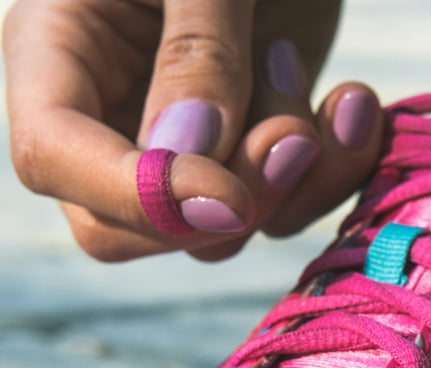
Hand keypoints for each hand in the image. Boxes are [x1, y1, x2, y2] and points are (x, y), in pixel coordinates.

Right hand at [3, 0, 383, 261]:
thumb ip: (196, 52)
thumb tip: (188, 158)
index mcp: (60, 47)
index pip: (53, 158)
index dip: (138, 196)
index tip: (227, 197)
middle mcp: (112, 113)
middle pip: (126, 228)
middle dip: (222, 206)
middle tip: (295, 136)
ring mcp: (182, 147)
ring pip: (215, 236)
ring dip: (290, 186)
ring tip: (340, 99)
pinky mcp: (247, 156)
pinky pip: (277, 211)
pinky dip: (327, 177)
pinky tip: (355, 112)